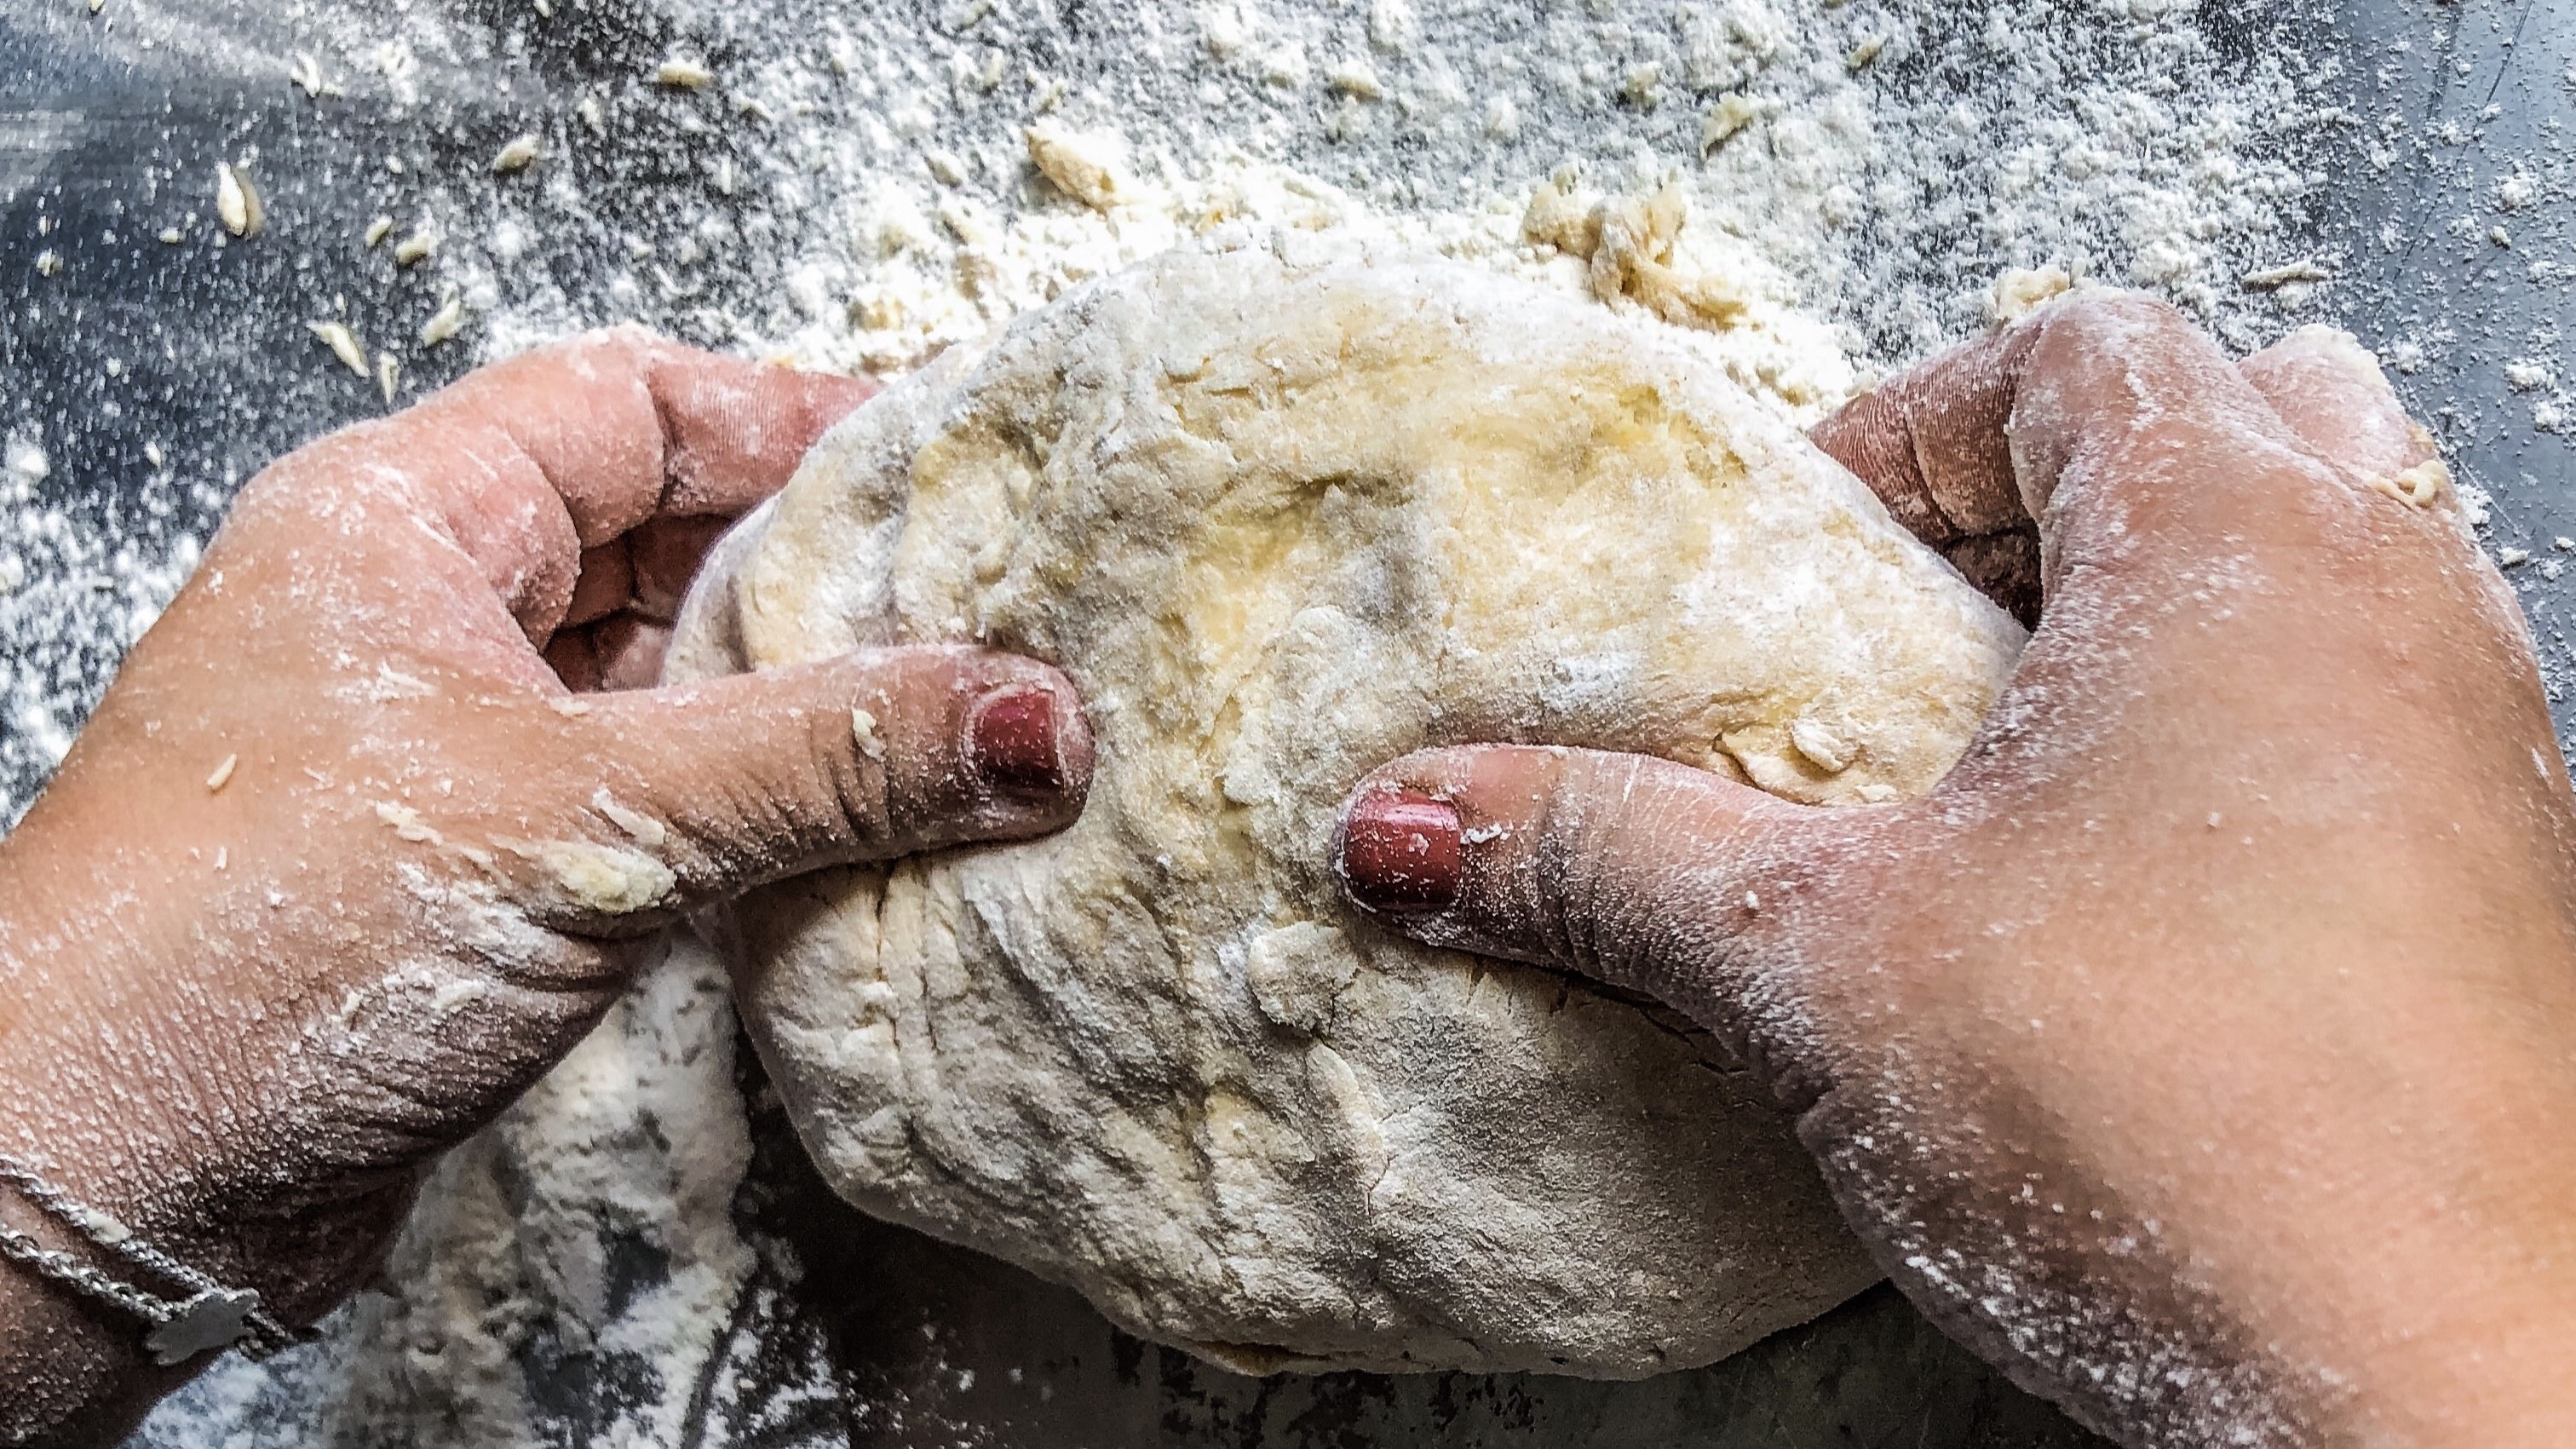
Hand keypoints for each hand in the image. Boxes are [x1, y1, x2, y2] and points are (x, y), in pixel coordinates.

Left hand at [0, 329, 1091, 1445]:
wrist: (94, 1181)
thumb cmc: (248, 944)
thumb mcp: (581, 818)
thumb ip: (820, 759)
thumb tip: (1031, 718)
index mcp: (397, 518)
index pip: (633, 403)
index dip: (793, 417)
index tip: (946, 458)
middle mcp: (417, 615)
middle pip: (659, 540)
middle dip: (816, 571)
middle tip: (979, 601)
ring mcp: (441, 751)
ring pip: (658, 683)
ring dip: (791, 707)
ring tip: (948, 720)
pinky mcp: (471, 879)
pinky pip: (647, 805)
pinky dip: (749, 815)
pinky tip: (855, 840)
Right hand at [1335, 295, 2575, 1446]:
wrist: (2457, 1397)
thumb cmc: (2181, 1126)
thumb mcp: (1820, 965)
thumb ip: (1604, 857)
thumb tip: (1413, 823)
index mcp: (2241, 543)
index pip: (2073, 350)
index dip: (1907, 424)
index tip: (1798, 555)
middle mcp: (2398, 602)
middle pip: (2229, 414)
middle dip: (2046, 499)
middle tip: (1910, 625)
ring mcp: (2481, 742)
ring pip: (2323, 571)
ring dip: (2150, 623)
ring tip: (2001, 767)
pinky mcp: (2505, 886)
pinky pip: (2366, 724)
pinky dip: (2237, 745)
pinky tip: (2120, 900)